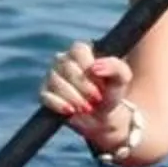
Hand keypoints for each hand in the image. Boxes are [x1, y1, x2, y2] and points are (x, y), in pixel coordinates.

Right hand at [41, 42, 139, 157]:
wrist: (103, 117)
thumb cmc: (112, 92)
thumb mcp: (123, 78)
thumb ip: (115, 67)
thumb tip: (94, 67)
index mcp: (81, 51)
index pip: (78, 49)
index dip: (89, 66)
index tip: (101, 82)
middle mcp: (63, 61)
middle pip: (67, 67)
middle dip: (84, 86)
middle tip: (97, 98)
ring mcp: (52, 77)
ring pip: (55, 81)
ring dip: (74, 97)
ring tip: (87, 107)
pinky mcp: (45, 94)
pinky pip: (45, 96)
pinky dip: (59, 104)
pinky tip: (71, 110)